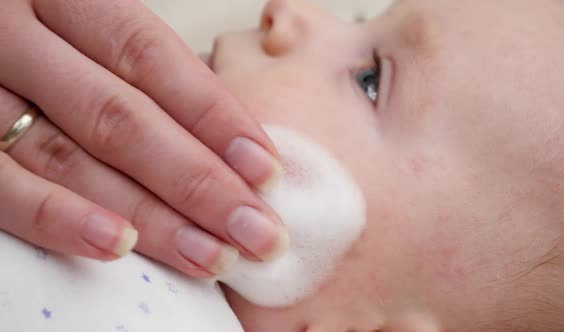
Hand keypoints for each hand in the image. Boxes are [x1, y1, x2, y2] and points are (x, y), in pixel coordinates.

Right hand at [0, 0, 287, 276]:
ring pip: (72, 160)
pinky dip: (61, 219)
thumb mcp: (84, 32)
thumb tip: (225, 142)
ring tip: (211, 254)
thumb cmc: (44, 44)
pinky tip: (119, 245)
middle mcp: (17, 39)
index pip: (149, 56)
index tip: (265, 170)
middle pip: (122, 118)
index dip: (213, 116)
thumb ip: (139, 73)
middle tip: (257, 231)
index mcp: (63, 1)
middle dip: (199, 183)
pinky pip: (4, 189)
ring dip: (151, 217)